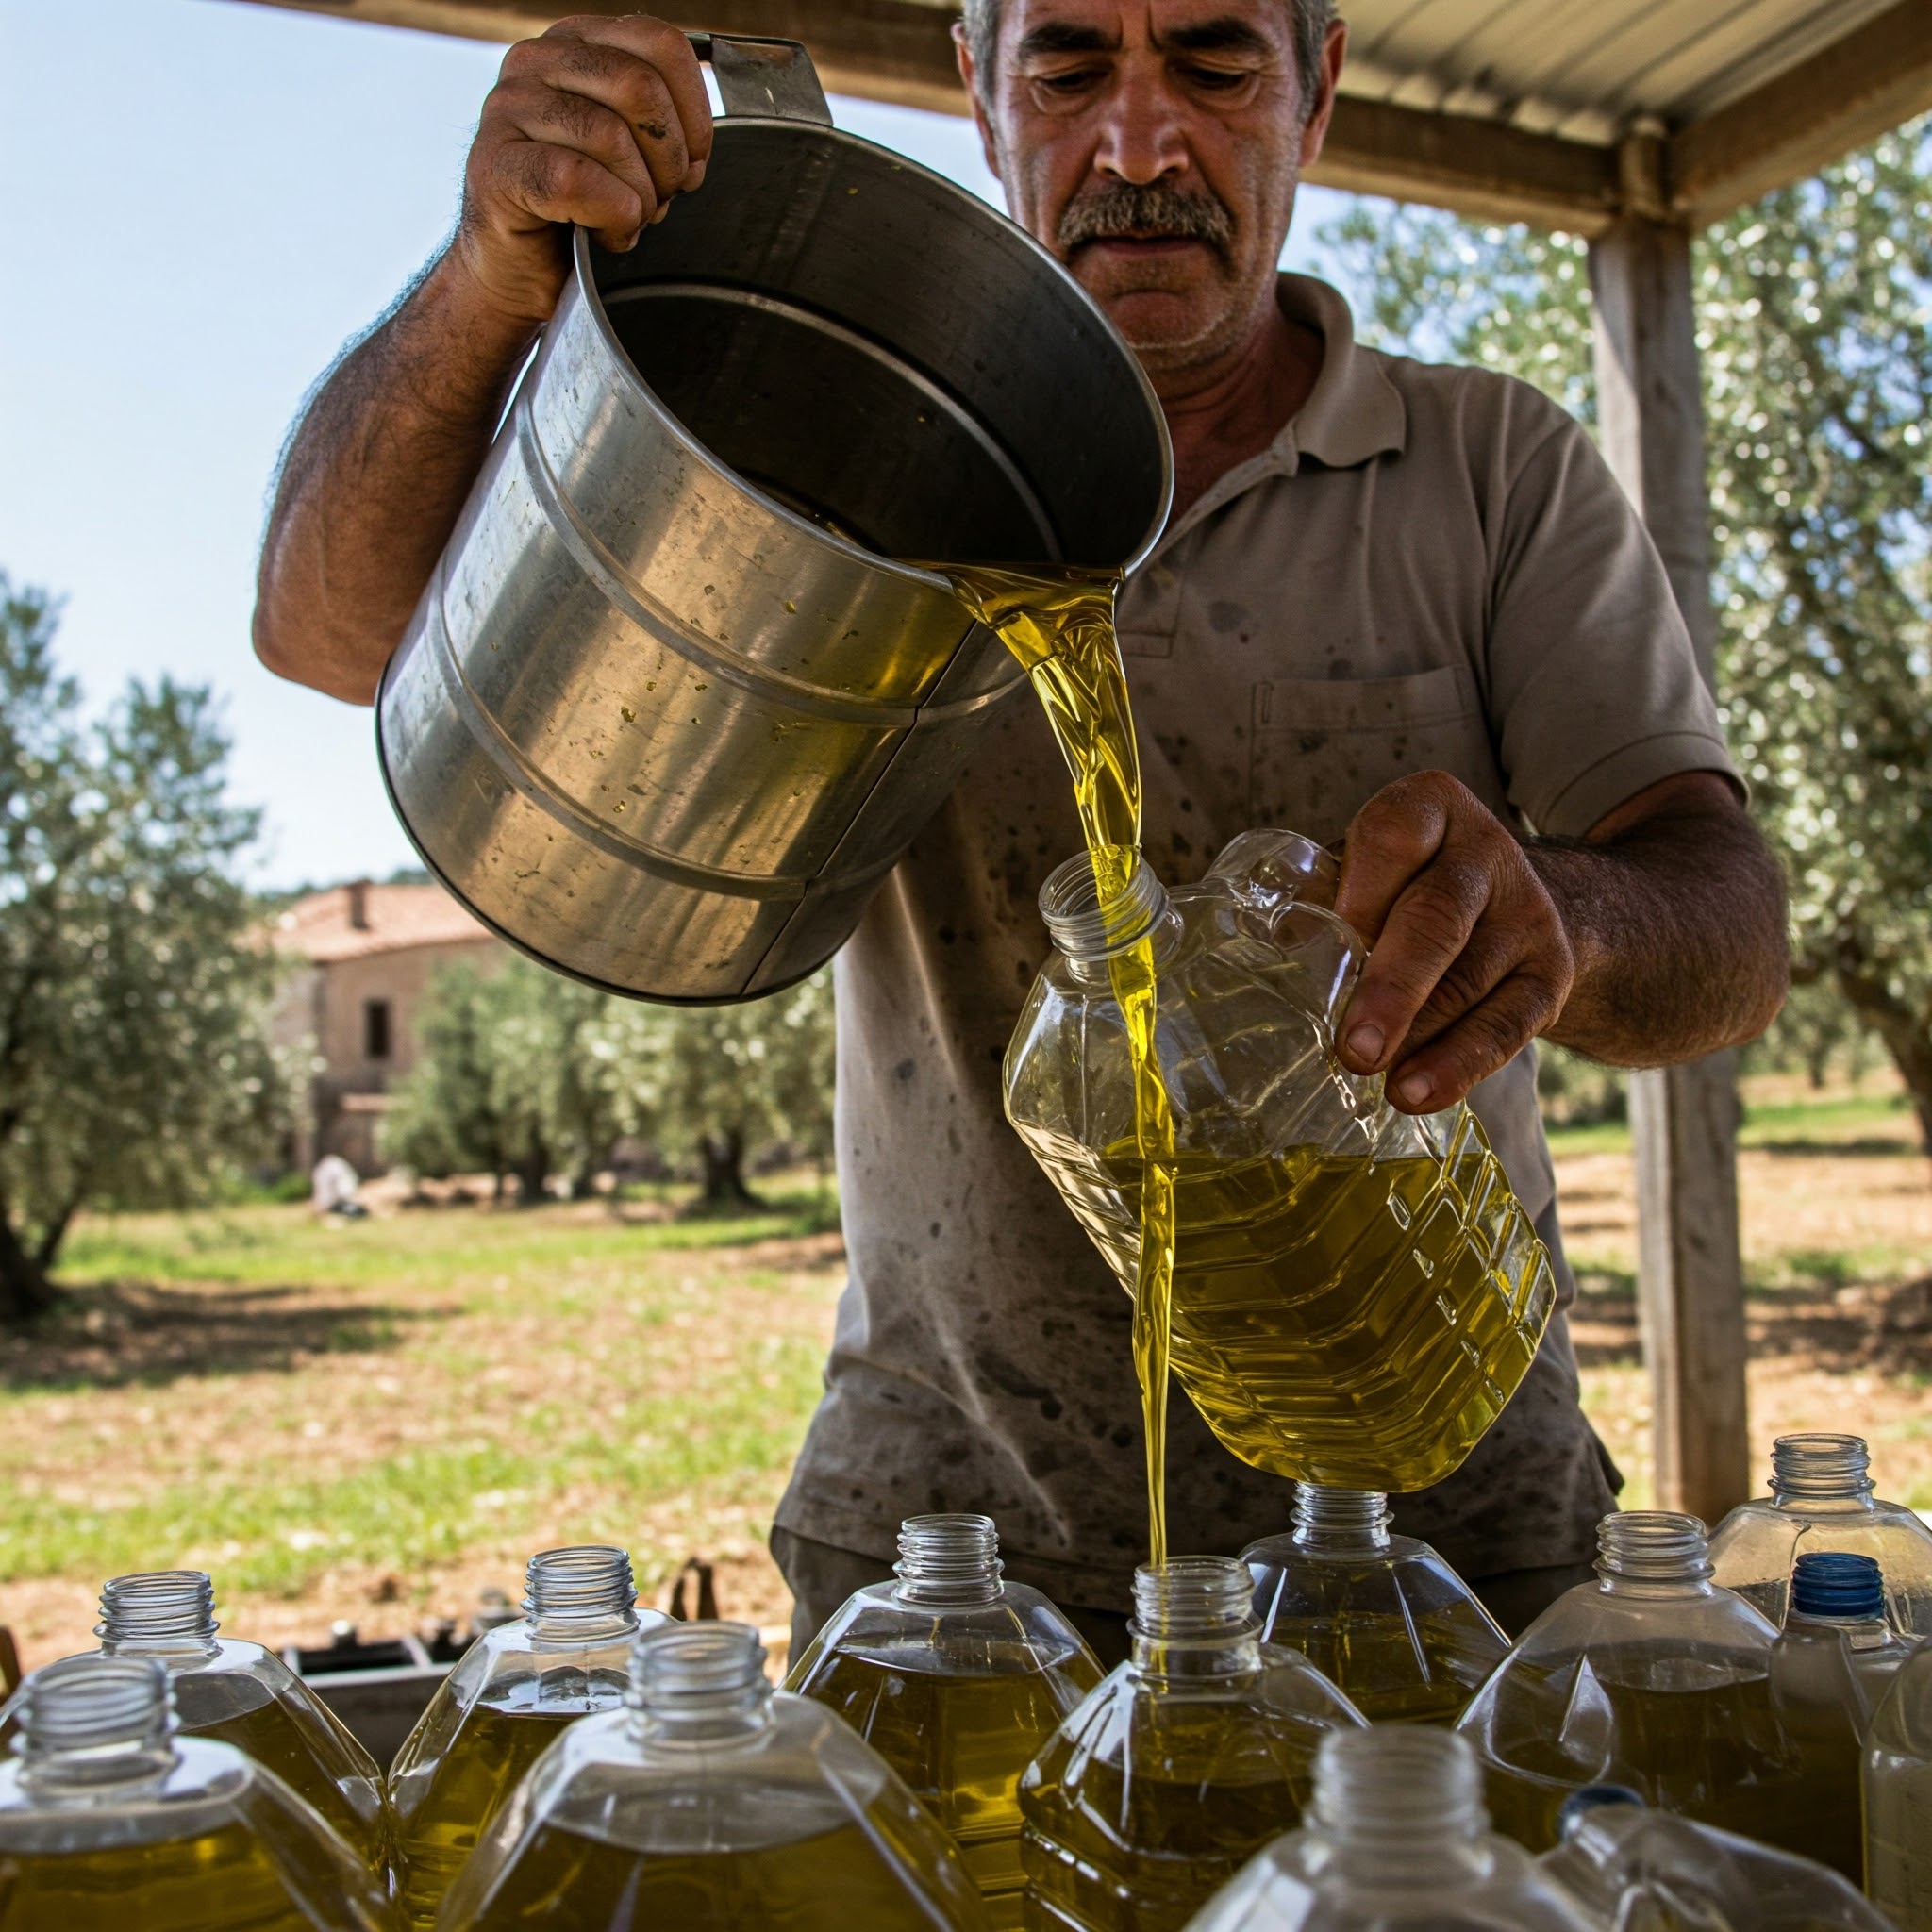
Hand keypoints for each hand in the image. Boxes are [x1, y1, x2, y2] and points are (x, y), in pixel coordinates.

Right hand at [454, 15, 712, 327]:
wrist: (519, 268)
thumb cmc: (580, 207)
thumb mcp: (630, 149)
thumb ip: (660, 123)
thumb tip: (695, 152)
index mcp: (577, 43)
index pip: (660, 44)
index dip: (695, 110)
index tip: (696, 160)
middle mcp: (537, 61)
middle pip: (640, 88)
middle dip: (670, 159)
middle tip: (661, 199)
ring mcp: (508, 109)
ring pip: (611, 137)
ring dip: (640, 197)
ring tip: (629, 219)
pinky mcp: (495, 163)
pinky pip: (576, 181)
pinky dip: (610, 218)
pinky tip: (607, 234)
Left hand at [1331, 772, 1573, 1113]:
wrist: (1506, 905)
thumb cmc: (1402, 888)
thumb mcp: (1367, 870)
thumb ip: (1327, 899)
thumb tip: (1274, 953)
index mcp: (1428, 808)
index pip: (1395, 836)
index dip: (1363, 893)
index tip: (1332, 944)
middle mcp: (1484, 851)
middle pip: (1437, 916)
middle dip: (1392, 986)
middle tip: (1353, 1046)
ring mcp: (1527, 910)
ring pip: (1468, 979)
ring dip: (1418, 1036)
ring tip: (1374, 1076)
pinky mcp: (1550, 972)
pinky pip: (1506, 1025)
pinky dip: (1458, 1064)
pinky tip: (1418, 1093)